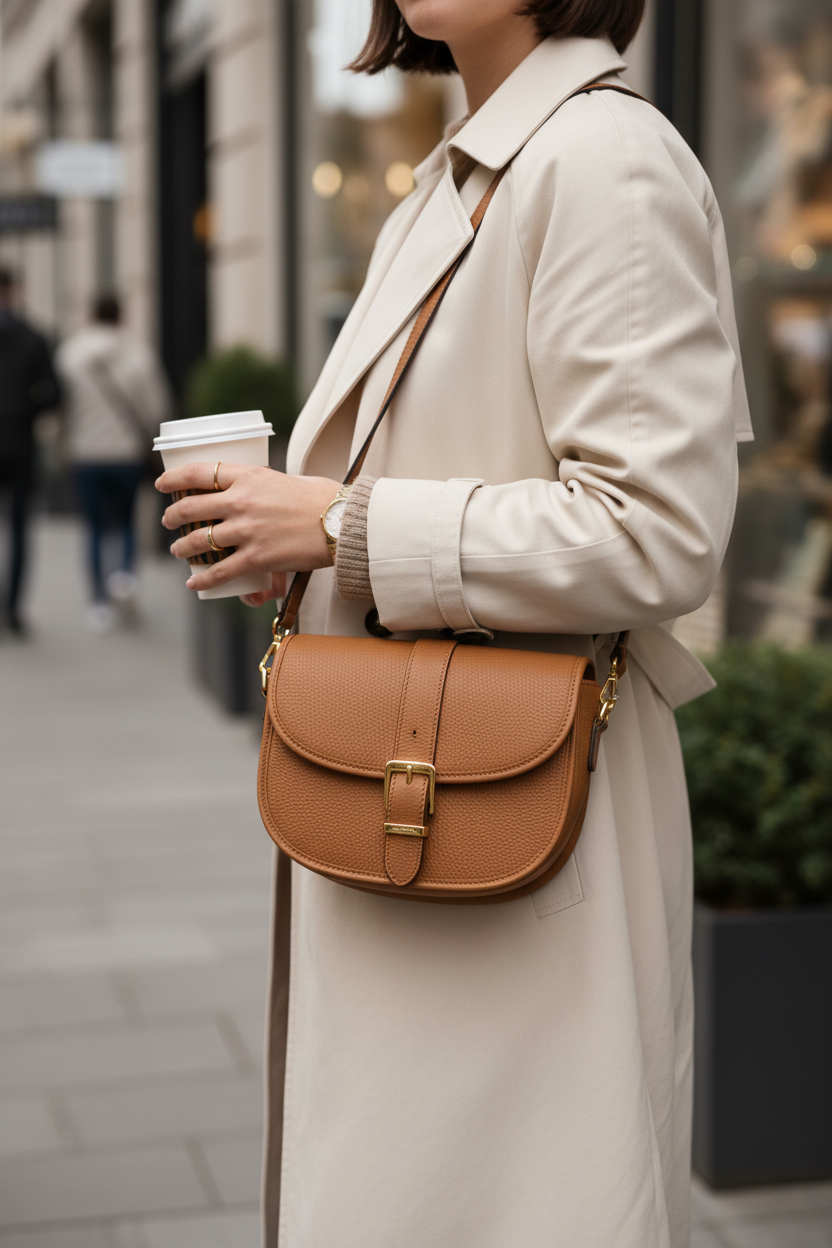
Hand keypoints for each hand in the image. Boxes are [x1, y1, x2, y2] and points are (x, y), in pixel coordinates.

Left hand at [156, 462, 341, 599]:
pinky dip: (202, 580)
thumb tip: (256, 493)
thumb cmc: (322, 499)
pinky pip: (220, 571)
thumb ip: (264, 485)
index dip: (173, 478)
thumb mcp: (286, 479)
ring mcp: (246, 531)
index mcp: (247, 476)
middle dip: (173, 516)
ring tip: (179, 551)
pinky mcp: (256, 558)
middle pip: (191, 507)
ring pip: (199, 541)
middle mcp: (240, 501)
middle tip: (169, 521)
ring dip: (182, 548)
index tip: (162, 484)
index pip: (198, 472)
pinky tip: (193, 582)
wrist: (342, 522)